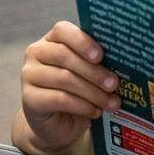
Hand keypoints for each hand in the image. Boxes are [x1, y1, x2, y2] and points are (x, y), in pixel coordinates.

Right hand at [18, 21, 120, 154]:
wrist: (57, 124)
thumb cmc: (77, 92)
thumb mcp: (87, 74)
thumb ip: (97, 63)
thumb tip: (124, 62)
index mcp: (51, 40)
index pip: (62, 30)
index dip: (82, 41)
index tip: (100, 56)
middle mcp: (36, 53)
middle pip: (65, 56)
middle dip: (94, 71)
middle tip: (114, 84)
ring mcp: (29, 75)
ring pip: (65, 79)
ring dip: (93, 92)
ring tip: (112, 102)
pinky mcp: (29, 98)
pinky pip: (59, 99)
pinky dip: (82, 106)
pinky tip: (96, 112)